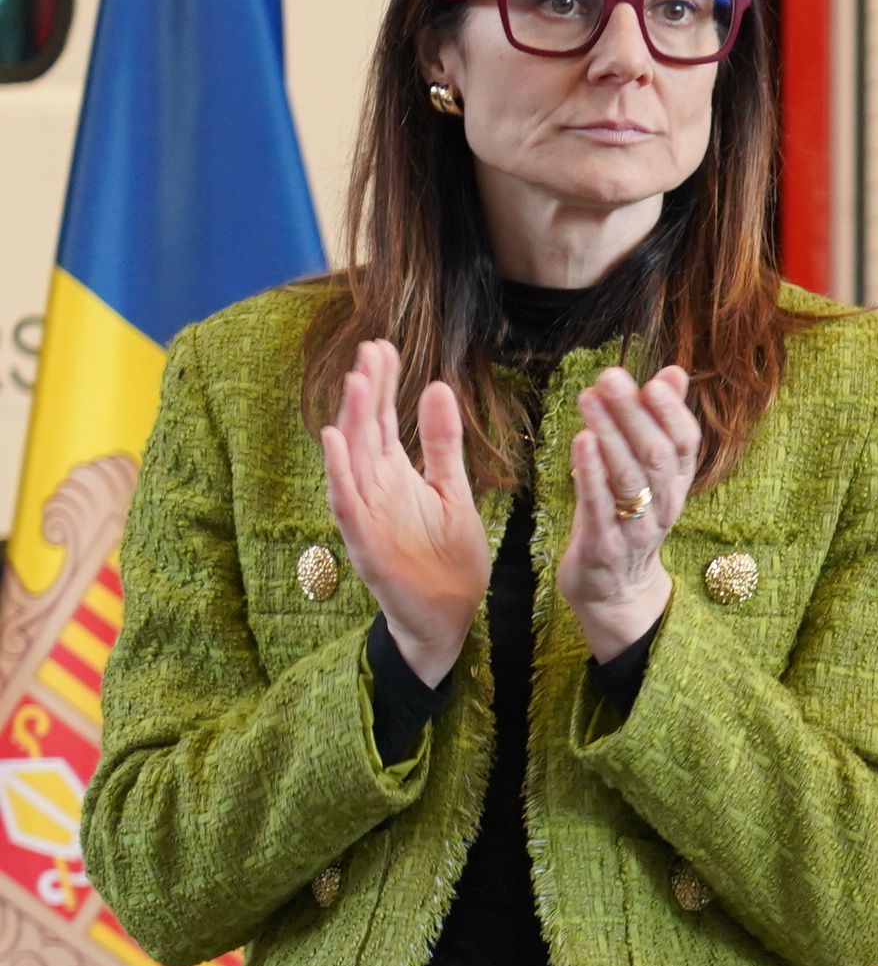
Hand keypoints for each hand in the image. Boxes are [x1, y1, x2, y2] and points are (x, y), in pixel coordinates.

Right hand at [315, 339, 490, 685]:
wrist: (452, 617)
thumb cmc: (448, 558)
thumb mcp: (454, 492)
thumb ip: (443, 445)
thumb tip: (438, 388)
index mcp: (396, 476)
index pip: (383, 421)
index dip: (383, 385)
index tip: (383, 347)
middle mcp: (374, 490)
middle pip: (365, 432)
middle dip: (367, 392)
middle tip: (371, 350)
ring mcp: (367, 516)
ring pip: (352, 461)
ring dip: (351, 422)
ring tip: (355, 383)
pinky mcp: (366, 545)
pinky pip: (347, 505)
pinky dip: (340, 474)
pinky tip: (335, 442)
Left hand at [555, 363, 698, 661]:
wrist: (616, 592)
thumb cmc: (627, 520)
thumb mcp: (648, 472)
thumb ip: (660, 422)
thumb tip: (674, 373)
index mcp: (676, 485)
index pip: (687, 445)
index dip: (673, 413)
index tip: (653, 380)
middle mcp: (664, 506)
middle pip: (657, 455)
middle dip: (634, 413)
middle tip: (610, 377)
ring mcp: (636, 529)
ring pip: (631, 479)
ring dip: (610, 435)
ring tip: (588, 398)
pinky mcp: (605, 547)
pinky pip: (601, 508)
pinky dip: (593, 474)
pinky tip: (580, 442)